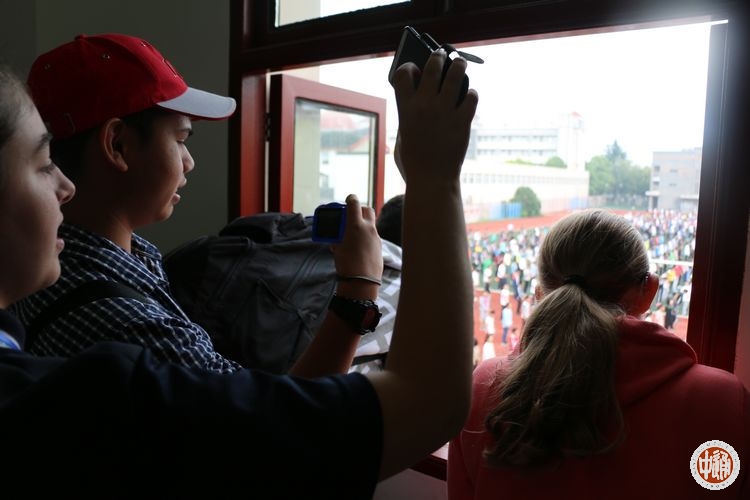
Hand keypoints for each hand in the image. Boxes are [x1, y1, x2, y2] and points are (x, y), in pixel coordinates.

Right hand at [330, 194, 382, 299]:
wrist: (362, 281)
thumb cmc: (346, 264)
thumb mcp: (337, 248)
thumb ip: (338, 238)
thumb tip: (337, 238)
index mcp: (355, 225)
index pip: (354, 203)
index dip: (350, 199)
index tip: (348, 199)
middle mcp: (368, 228)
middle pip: (367, 210)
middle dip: (360, 209)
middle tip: (352, 215)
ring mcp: (376, 237)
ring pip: (371, 224)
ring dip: (363, 224)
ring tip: (354, 234)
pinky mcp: (380, 246)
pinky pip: (373, 236)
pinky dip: (367, 236)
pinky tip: (360, 246)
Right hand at [391, 49, 477, 183]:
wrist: (432, 180)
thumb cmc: (414, 161)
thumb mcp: (402, 135)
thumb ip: (408, 115)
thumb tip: (420, 97)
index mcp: (405, 109)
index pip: (403, 73)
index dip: (408, 67)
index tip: (414, 69)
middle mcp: (425, 105)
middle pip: (433, 66)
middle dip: (438, 56)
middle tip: (443, 55)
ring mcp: (445, 112)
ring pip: (456, 74)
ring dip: (459, 66)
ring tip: (460, 64)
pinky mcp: (462, 121)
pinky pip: (471, 96)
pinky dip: (470, 94)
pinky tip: (468, 97)